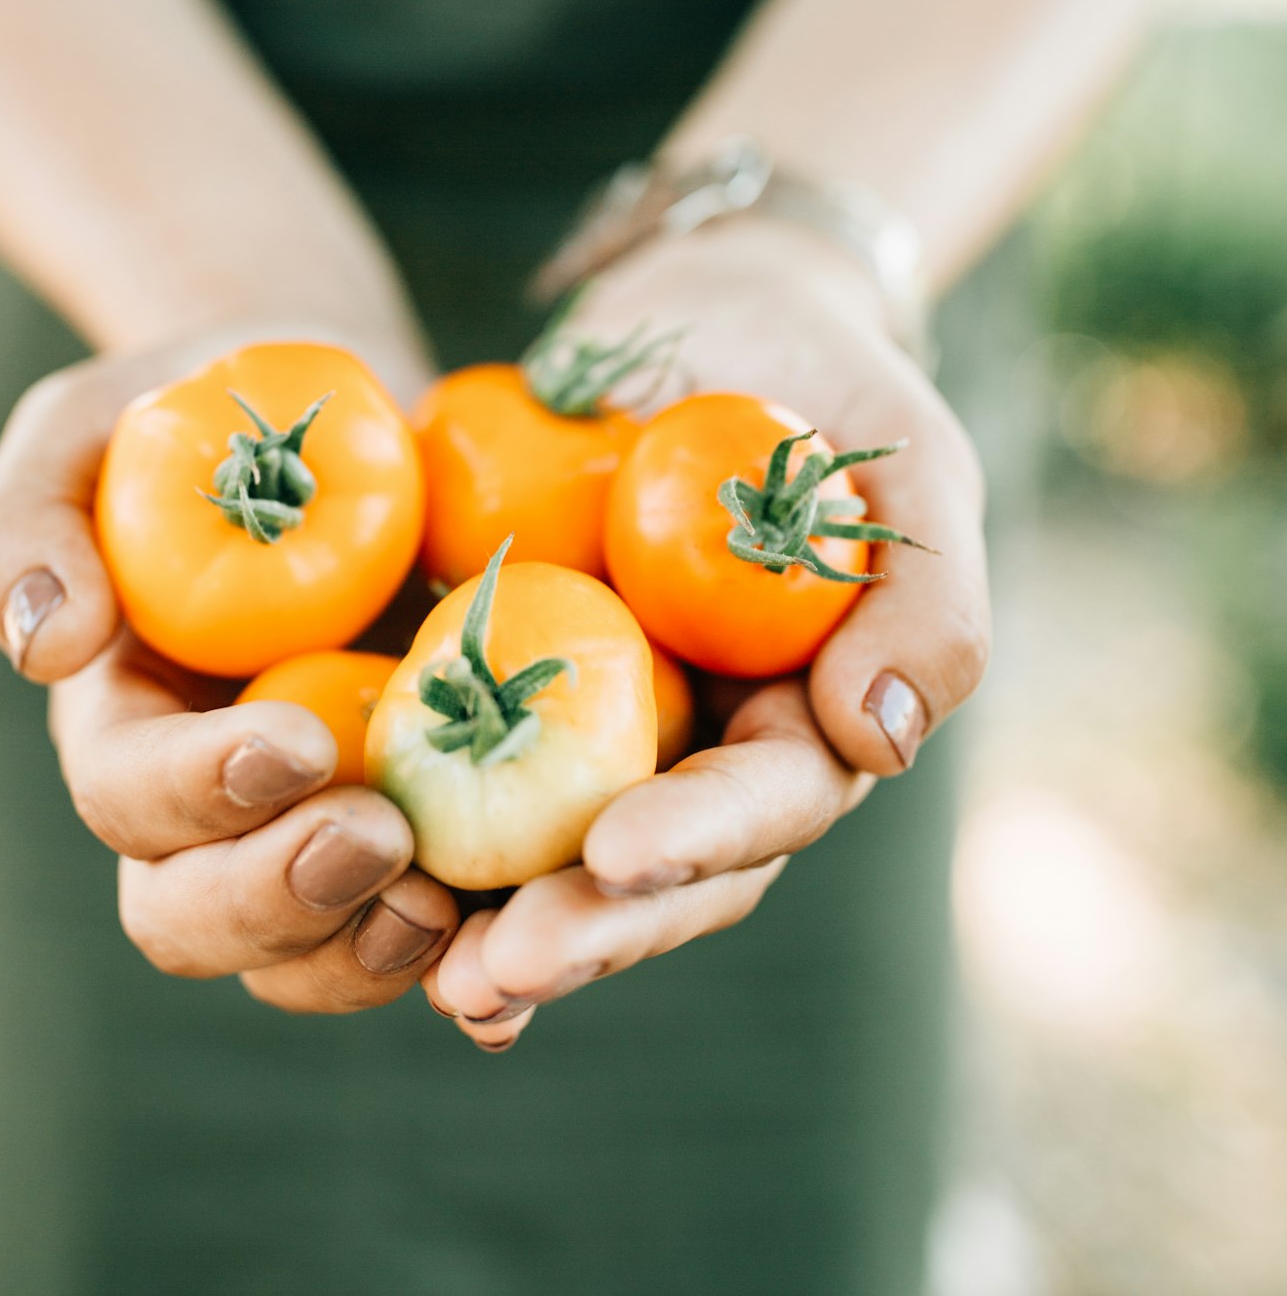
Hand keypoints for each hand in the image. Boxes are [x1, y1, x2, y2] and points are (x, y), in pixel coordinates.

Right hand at [0, 324, 456, 1011]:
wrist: (336, 416)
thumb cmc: (197, 415)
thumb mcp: (88, 430)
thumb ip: (30, 522)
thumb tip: (39, 644)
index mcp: (123, 726)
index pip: (128, 798)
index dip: (198, 792)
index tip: (293, 742)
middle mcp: (206, 813)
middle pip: (197, 919)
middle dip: (282, 899)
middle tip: (382, 836)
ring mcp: (316, 832)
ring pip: (309, 956)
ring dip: (371, 950)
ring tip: (449, 897)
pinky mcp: (430, 830)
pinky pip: (436, 931)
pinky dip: (472, 958)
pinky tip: (518, 948)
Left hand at [424, 220, 989, 1049]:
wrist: (703, 318)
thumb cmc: (821, 387)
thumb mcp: (904, 462)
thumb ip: (922, 598)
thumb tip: (877, 740)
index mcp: (804, 726)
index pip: (762, 808)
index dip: (695, 840)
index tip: (613, 850)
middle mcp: (702, 761)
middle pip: (654, 878)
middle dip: (583, 931)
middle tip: (492, 971)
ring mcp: (600, 742)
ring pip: (555, 869)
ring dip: (496, 932)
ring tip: (436, 977)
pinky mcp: (503, 701)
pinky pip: (464, 796)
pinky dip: (423, 861)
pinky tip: (374, 911)